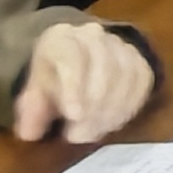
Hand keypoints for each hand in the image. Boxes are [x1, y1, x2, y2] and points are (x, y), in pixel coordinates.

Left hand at [15, 24, 155, 143]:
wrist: (80, 62)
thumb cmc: (53, 81)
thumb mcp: (34, 95)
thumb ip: (32, 112)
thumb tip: (31, 132)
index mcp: (61, 39)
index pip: (71, 56)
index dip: (74, 86)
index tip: (73, 115)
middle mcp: (93, 36)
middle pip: (103, 66)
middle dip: (93, 106)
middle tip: (79, 136)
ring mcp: (121, 46)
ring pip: (125, 75)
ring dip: (111, 110)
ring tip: (94, 133)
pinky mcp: (139, 60)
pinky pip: (141, 82)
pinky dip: (129, 106)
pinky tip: (113, 123)